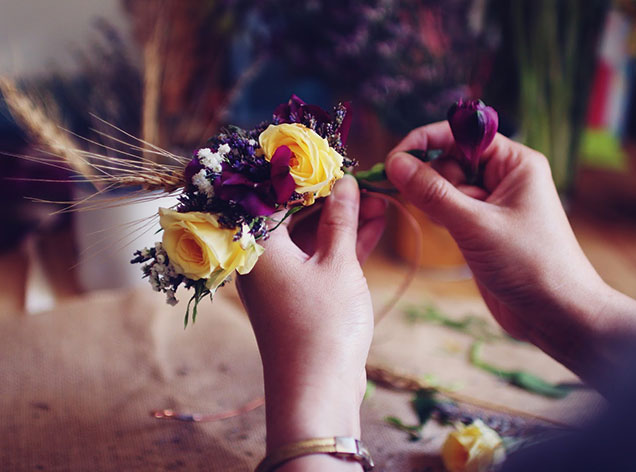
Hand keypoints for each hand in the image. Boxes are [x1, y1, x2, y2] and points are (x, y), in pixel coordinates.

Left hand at [237, 175, 384, 469]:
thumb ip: (341, 219)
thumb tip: (344, 182)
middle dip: (329, 197)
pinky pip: (317, 260)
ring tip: (377, 198)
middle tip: (362, 179)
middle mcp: (261, 260)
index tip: (333, 159)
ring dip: (341, 220)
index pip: (276, 195)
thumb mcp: (338, 263)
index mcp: (258, 246)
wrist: (317, 392)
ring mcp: (280, 280)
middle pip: (293, 215)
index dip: (306, 175)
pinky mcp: (298, 298)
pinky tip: (373, 226)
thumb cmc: (323, 324)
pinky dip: (341, 245)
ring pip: (309, 238)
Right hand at [386, 121, 635, 383]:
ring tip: (448, 226)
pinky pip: (449, 209)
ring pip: (446, 186)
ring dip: (434, 201)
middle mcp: (503, 176)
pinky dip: (439, 216)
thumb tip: (394, 162)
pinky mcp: (481, 226)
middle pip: (450, 159)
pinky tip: (446, 233)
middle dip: (431, 178)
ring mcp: (492, 202)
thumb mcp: (475, 225)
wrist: (557, 314)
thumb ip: (432, 192)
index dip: (426, 142)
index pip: (461, 134)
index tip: (395, 159)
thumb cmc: (528, 264)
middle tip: (427, 205)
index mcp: (514, 162)